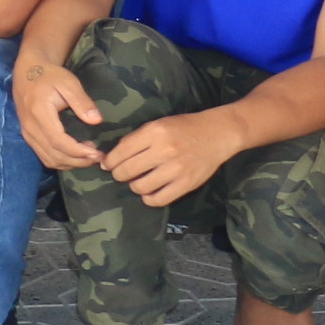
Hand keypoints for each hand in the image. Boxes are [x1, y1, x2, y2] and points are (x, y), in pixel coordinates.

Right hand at [13, 53, 104, 168]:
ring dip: (70, 163)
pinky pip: (44, 156)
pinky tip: (74, 156)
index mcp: (39, 113)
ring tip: (89, 158)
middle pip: (54, 155)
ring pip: (49, 159)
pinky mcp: (28, 136)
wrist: (27, 72)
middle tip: (98, 158)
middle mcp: (30, 127)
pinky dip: (60, 161)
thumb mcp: (68, 83)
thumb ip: (82, 101)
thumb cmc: (50, 75)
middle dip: (78, 161)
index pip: (58, 141)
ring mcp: (27, 133)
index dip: (78, 151)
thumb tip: (96, 121)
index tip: (97, 153)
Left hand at [105, 111, 244, 208]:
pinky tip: (149, 192)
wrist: (217, 134)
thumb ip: (137, 139)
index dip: (110, 161)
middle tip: (120, 174)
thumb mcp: (158, 124)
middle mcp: (164, 150)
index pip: (122, 151)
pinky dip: (149, 199)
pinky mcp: (186, 184)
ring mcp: (176, 169)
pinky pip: (159, 199)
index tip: (107, 164)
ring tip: (137, 182)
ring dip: (134, 186)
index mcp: (154, 132)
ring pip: (140, 186)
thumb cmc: (184, 127)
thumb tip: (113, 156)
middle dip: (118, 174)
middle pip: (128, 170)